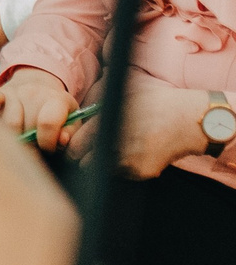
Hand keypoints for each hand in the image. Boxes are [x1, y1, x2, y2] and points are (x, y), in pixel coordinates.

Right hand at [0, 66, 75, 150]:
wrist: (38, 85)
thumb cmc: (54, 110)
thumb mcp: (71, 120)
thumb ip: (70, 133)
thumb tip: (61, 140)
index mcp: (55, 98)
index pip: (47, 123)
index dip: (47, 143)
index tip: (48, 148)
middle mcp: (32, 92)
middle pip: (26, 127)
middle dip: (30, 142)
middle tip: (34, 144)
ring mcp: (12, 92)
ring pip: (7, 124)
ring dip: (14, 136)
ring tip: (22, 136)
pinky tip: (1, 126)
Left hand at [75, 81, 211, 178]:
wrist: (192, 120)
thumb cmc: (156, 101)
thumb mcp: (124, 91)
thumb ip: (98, 100)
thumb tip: (74, 109)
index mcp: (108, 124)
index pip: (76, 145)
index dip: (72, 146)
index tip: (72, 144)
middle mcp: (117, 145)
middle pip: (85, 161)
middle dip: (84, 156)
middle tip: (90, 148)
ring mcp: (130, 162)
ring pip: (103, 168)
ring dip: (104, 161)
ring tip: (117, 146)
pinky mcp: (144, 172)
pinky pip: (124, 173)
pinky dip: (124, 166)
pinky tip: (133, 152)